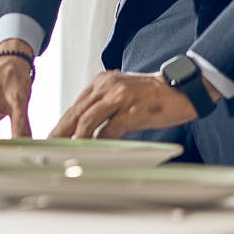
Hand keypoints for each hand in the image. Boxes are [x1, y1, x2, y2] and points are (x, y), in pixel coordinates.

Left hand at [49, 69, 205, 138]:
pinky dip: (100, 142)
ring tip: (68, 151)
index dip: (62, 122)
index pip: (76, 105)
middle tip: (51, 146)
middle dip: (61, 131)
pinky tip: (95, 151)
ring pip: (88, 119)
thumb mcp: (122, 94)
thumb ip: (103, 107)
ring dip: (77, 137)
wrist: (182, 89)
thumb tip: (85, 130)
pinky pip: (110, 129)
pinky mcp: (132, 111)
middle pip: (77, 111)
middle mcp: (107, 86)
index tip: (52, 136)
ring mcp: (119, 97)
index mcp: (101, 82)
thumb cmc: (152, 95)